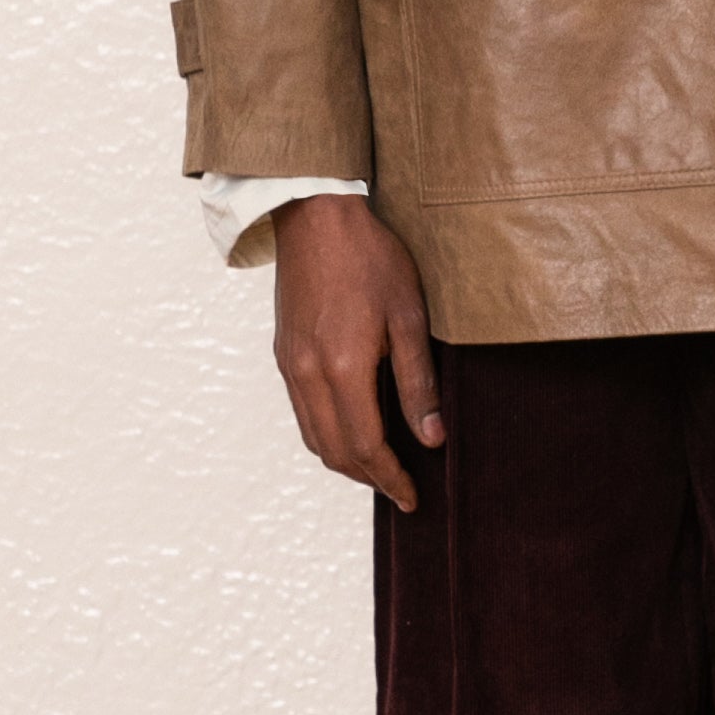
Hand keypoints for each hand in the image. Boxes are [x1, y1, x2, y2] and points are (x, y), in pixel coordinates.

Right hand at [272, 195, 443, 511]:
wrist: (316, 217)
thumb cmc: (370, 258)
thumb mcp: (409, 316)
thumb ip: (418, 382)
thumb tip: (431, 437)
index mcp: (342, 368)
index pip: (366, 446)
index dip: (391, 478)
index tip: (413, 496)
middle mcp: (308, 375)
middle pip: (335, 451)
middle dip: (369, 478)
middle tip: (402, 489)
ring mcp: (290, 366)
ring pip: (314, 437)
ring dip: (346, 461)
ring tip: (381, 467)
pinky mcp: (283, 354)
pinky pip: (303, 413)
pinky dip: (327, 435)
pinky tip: (352, 429)